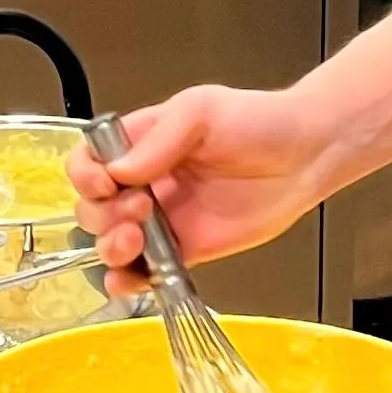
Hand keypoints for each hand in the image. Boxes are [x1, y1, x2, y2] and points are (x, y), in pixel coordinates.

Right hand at [68, 84, 335, 297]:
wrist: (305, 156)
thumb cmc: (257, 122)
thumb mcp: (201, 111)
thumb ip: (159, 139)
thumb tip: (120, 171)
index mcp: (140, 143)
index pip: (88, 161)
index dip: (86, 175)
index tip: (108, 182)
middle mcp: (145, 182)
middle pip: (92, 206)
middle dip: (103, 213)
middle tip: (141, 207)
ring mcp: (163, 220)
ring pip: (110, 242)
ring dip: (110, 246)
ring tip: (136, 239)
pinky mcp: (186, 251)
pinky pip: (144, 272)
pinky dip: (127, 280)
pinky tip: (130, 277)